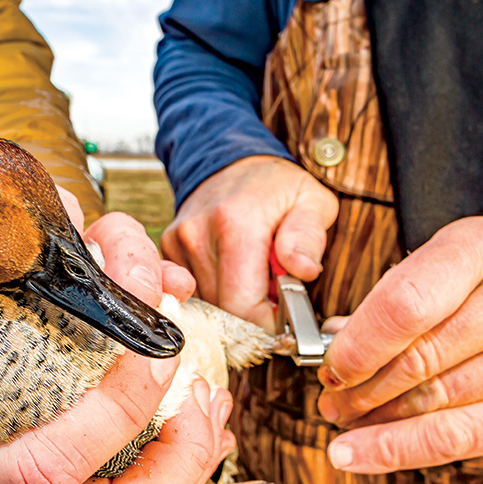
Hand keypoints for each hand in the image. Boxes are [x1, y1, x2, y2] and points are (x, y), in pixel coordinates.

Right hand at [161, 156, 337, 329]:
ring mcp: (179, 241)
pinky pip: (193, 291)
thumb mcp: (312, 202)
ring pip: (206, 304)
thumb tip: (303, 270)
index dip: (266, 323)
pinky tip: (234, 272)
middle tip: (274, 291)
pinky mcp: (170, 248)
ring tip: (254, 276)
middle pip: (222, 309)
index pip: (241, 305)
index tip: (285, 318)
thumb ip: (308, 238)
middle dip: (252, 311)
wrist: (234, 160)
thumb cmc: (279, 187)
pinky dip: (217, 291)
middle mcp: (198, 233)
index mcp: (236, 224)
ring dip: (233, 302)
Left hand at [316, 217, 482, 473]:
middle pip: (421, 357)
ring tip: (347, 424)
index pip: (407, 302)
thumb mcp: (444, 275)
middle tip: (332, 401)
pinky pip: (461, 439)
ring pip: (437, 401)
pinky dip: (399, 450)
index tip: (330, 368)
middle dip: (362, 387)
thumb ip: (391, 306)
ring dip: (378, 420)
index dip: (359, 345)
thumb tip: (331, 348)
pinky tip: (359, 454)